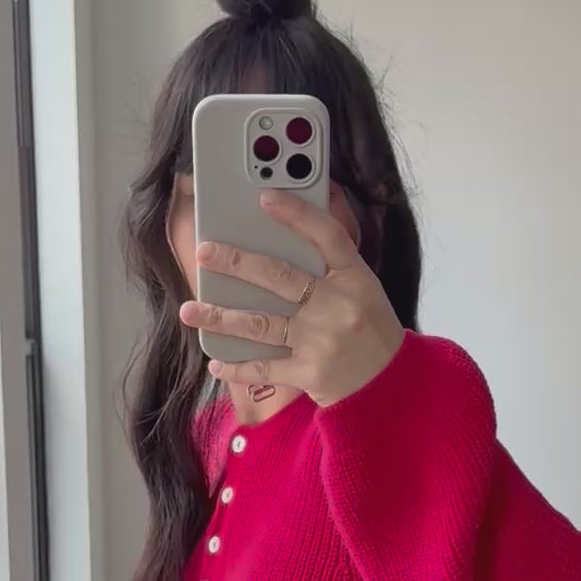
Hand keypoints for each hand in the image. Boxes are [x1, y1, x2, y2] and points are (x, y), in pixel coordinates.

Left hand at [180, 189, 404, 406]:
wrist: (390, 384)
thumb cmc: (370, 328)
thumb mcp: (364, 287)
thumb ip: (334, 260)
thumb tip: (306, 215)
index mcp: (355, 278)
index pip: (327, 236)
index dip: (297, 214)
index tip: (265, 197)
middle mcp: (337, 306)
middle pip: (280, 277)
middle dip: (237, 263)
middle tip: (205, 251)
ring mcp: (321, 340)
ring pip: (261, 324)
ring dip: (220, 317)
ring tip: (189, 310)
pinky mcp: (309, 372)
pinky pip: (264, 369)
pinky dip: (237, 367)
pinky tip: (215, 362)